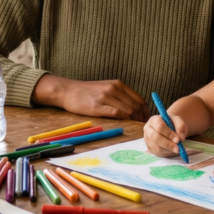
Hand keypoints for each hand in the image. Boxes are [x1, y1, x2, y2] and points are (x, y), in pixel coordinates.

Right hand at [32, 75, 147, 121]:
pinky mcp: (97, 106)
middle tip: (142, 128)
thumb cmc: (87, 92)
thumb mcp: (106, 87)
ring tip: (135, 128)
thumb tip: (135, 109)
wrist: (68, 90)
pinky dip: (124, 120)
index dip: (145, 112)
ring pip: (128, 110)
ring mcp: (105, 97)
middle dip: (141, 118)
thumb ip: (120, 95)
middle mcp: (114, 88)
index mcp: (118, 84)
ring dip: (134, 121)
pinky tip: (125, 125)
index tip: (145, 120)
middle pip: (135, 106)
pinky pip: (117, 114)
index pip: (139, 99)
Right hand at [143, 112, 188, 157]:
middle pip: (156, 138)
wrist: (167, 127)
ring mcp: (147, 140)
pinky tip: (171, 149)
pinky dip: (166, 153)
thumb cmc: (171, 123)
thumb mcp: (177, 120)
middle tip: (178, 148)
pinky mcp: (149, 148)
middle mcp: (148, 129)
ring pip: (157, 147)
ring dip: (168, 150)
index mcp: (154, 120)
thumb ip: (180, 126)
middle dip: (168, 144)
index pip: (159, 127)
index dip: (169, 134)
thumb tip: (181, 137)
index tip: (178, 139)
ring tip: (176, 149)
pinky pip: (158, 153)